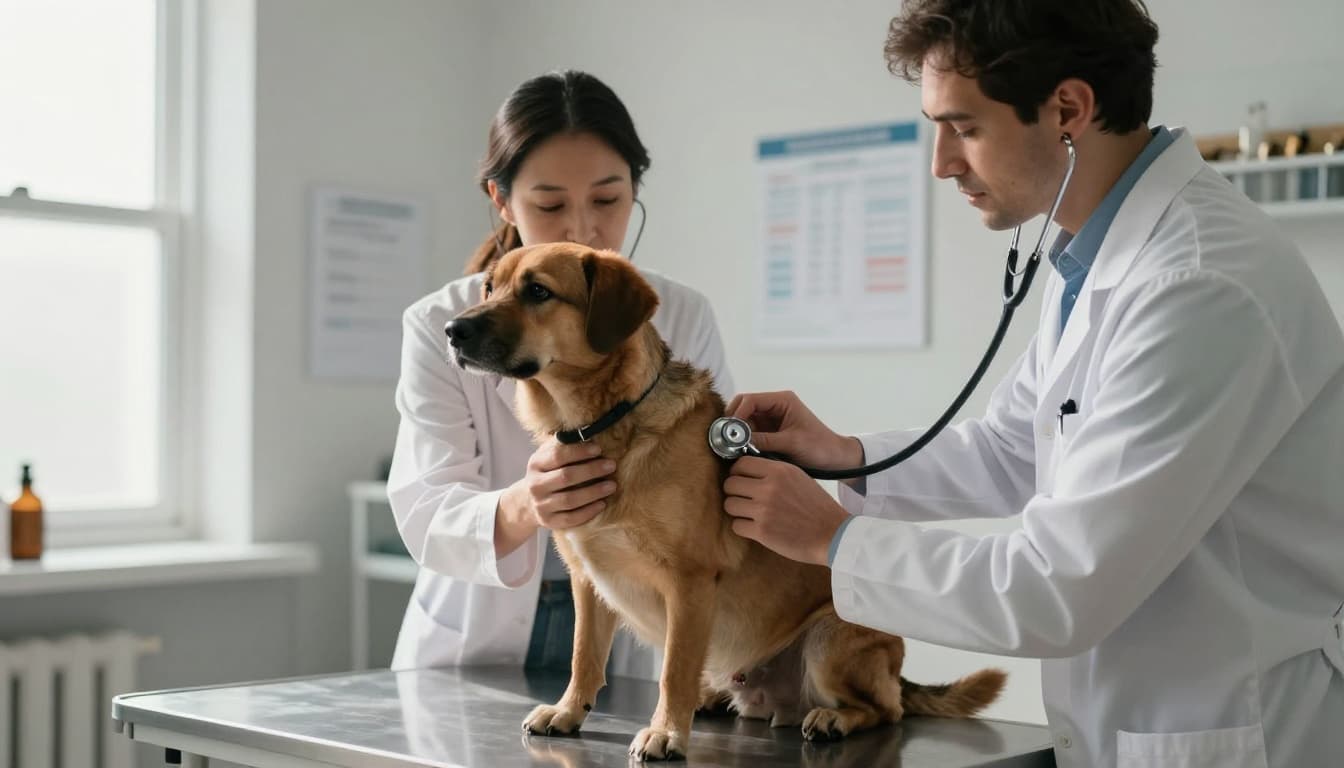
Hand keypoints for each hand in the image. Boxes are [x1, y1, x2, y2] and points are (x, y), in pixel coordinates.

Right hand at [496, 441, 615, 555]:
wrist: (527, 503)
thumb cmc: (546, 474)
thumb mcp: (546, 456)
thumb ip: (562, 445)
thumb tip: (586, 432)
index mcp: (535, 464)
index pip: (558, 456)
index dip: (579, 452)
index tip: (598, 449)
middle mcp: (536, 485)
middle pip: (566, 477)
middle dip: (591, 470)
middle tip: (611, 466)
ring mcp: (541, 505)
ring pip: (570, 500)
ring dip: (594, 492)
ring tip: (612, 485)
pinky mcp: (549, 522)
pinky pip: (571, 518)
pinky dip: (588, 512)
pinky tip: (602, 504)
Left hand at [723, 456, 850, 566]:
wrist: (833, 534)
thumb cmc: (817, 507)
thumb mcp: (798, 477)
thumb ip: (774, 472)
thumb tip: (747, 470)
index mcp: (779, 470)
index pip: (741, 464)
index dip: (738, 473)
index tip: (742, 480)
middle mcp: (768, 487)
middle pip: (730, 484)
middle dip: (735, 492)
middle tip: (745, 499)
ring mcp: (763, 509)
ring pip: (729, 505)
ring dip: (737, 510)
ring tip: (751, 514)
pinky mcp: (761, 531)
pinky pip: (736, 525)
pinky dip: (744, 527)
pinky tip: (756, 527)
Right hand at [726, 391, 862, 470]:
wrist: (835, 459)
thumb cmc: (819, 447)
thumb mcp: (791, 443)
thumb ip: (764, 440)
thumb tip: (737, 443)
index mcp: (782, 400)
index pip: (750, 400)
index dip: (736, 413)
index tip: (729, 431)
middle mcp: (774, 406)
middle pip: (743, 407)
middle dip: (733, 422)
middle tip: (726, 440)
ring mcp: (771, 419)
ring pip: (744, 421)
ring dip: (737, 433)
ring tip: (733, 449)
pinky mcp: (770, 431)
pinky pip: (750, 432)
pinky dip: (743, 440)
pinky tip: (740, 452)